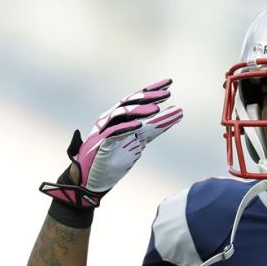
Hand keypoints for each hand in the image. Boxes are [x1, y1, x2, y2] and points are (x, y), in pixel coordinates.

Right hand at [39, 79, 183, 206]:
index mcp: (119, 119)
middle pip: (130, 103)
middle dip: (148, 97)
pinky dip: (126, 128)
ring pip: (121, 115)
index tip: (169, 83)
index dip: (152, 90)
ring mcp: (104, 132)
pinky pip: (113, 133)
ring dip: (139, 111)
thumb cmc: (113, 161)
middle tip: (167, 93)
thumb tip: (176, 112)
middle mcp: (110, 121)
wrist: (90, 182)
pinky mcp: (100, 145)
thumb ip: (155, 128)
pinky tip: (140, 125)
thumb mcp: (139, 142)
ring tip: (156, 110)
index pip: (137, 100)